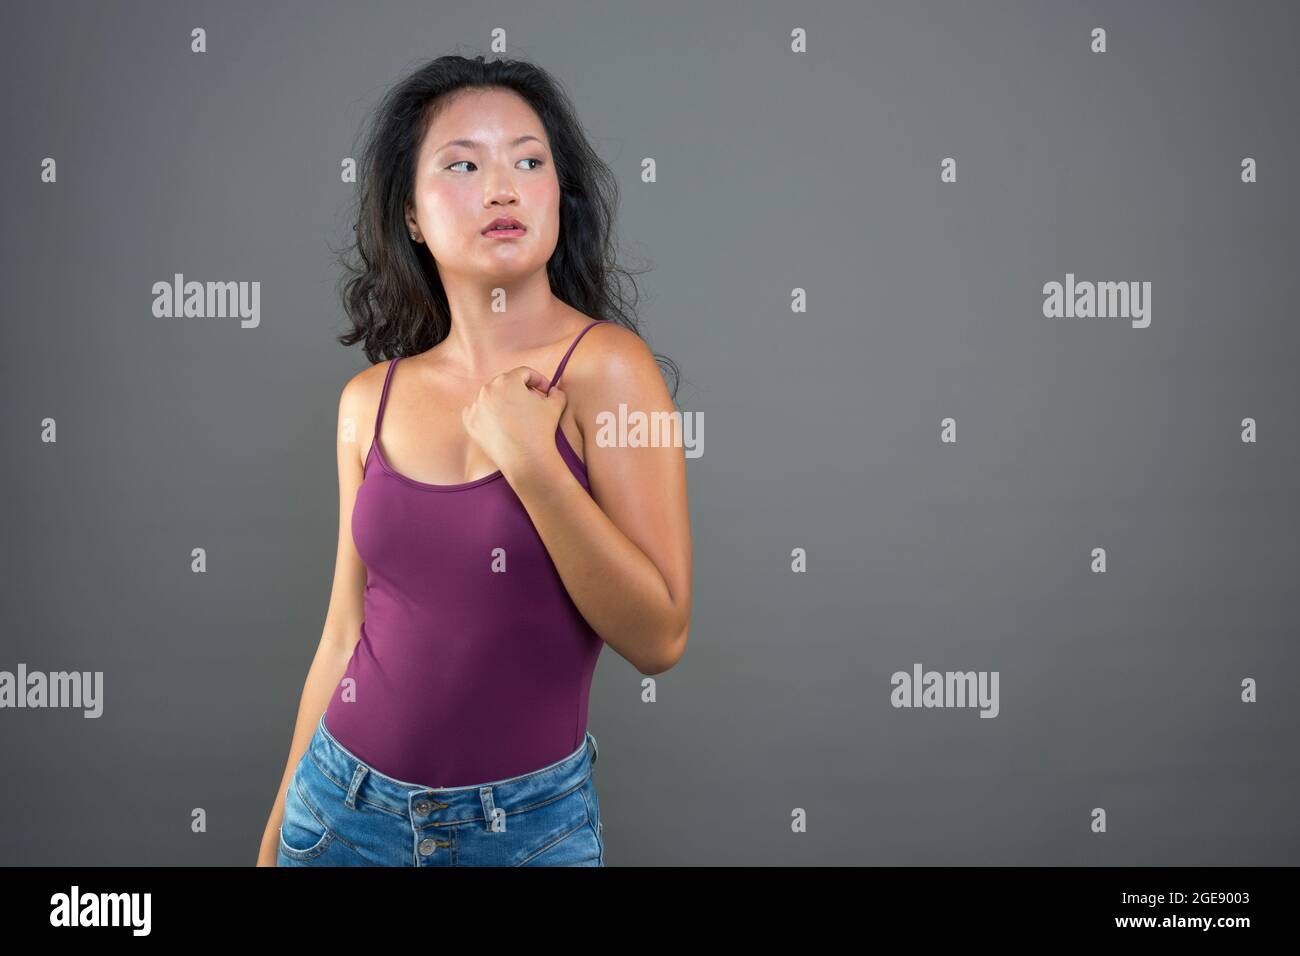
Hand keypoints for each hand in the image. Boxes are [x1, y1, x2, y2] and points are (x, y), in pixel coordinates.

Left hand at [461, 366, 566, 482]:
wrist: (526, 460)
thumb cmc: (541, 431)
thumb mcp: (556, 406)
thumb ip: (557, 392)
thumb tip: (553, 390)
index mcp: (507, 380)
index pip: (524, 373)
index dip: (538, 380)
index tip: (545, 392)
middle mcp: (488, 389)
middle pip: (506, 383)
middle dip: (520, 390)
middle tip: (532, 403)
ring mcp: (476, 405)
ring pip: (491, 396)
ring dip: (503, 401)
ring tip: (516, 414)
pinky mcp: (469, 421)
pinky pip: (478, 411)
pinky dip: (487, 413)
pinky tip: (500, 422)